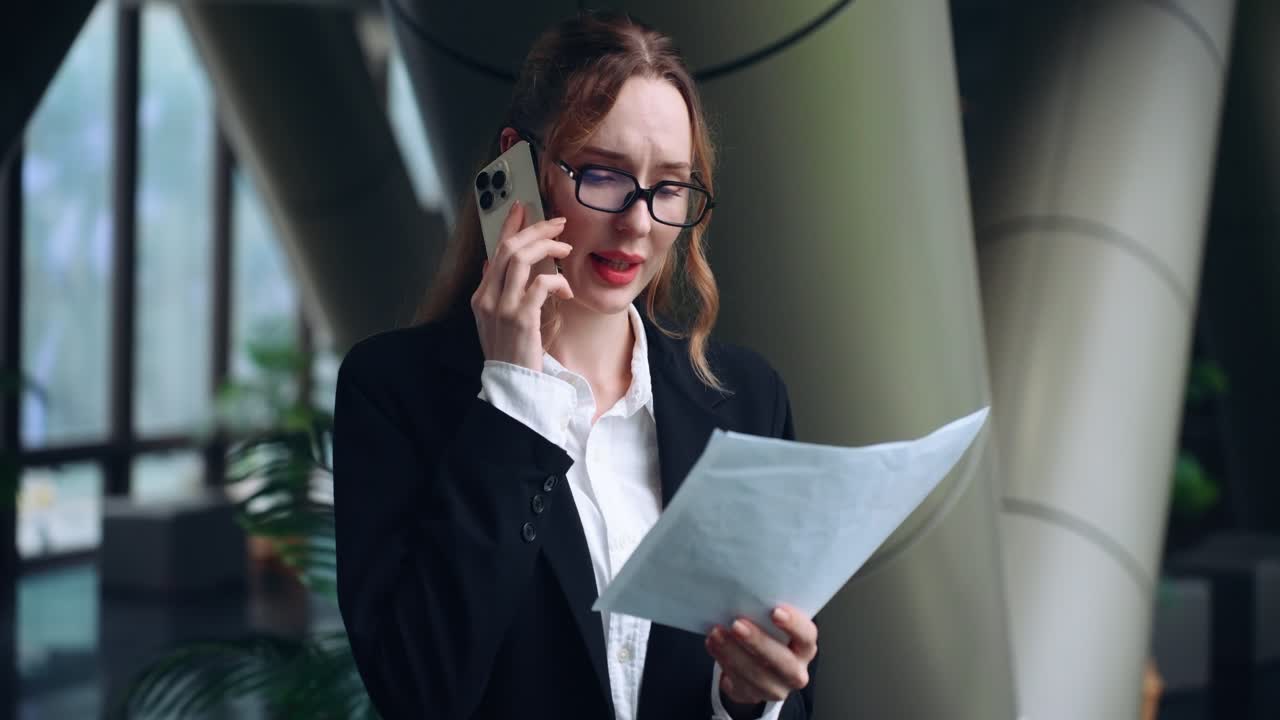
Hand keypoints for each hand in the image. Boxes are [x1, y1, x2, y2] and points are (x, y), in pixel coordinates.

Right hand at [471, 200, 573, 371]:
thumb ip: (494, 291)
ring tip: (566, 250)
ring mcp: (502, 307)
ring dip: (548, 248)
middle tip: (558, 224)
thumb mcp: (494, 321)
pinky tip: (566, 289)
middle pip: (509, 248)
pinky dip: (557, 281)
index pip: (495, 250)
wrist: (511, 388)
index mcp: (481, 296)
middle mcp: (487, 298)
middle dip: (536, 230)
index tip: (523, 208)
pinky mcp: (520, 318)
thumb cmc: (510, 355)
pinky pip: (540, 284)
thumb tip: (492, 263)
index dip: (510, 225)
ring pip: (521, 258)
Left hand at [705, 605, 816, 706]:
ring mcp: (776, 688)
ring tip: (716, 633)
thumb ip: (765, 615)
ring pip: (758, 675)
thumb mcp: (772, 625)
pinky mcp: (753, 696)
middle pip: (783, 661)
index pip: (807, 636)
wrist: (756, 665)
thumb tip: (743, 597)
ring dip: (733, 653)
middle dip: (758, 642)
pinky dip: (723, 662)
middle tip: (737, 624)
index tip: (775, 611)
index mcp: (805, 648)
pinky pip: (738, 683)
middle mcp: (796, 672)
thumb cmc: (767, 636)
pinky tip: (712, 645)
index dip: (794, 625)